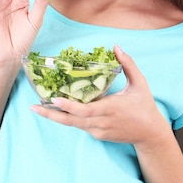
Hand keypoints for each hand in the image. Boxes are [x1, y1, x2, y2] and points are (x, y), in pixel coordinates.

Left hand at [31, 45, 169, 145]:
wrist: (149, 134)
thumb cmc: (145, 106)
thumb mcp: (139, 83)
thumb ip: (128, 64)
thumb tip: (116, 47)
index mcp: (110, 109)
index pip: (85, 110)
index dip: (69, 106)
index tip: (55, 99)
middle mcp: (101, 122)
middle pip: (71, 121)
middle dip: (51, 115)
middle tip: (33, 107)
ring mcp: (98, 131)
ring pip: (72, 125)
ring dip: (55, 117)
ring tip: (38, 108)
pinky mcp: (97, 135)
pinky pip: (80, 126)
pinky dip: (68, 118)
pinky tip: (56, 110)